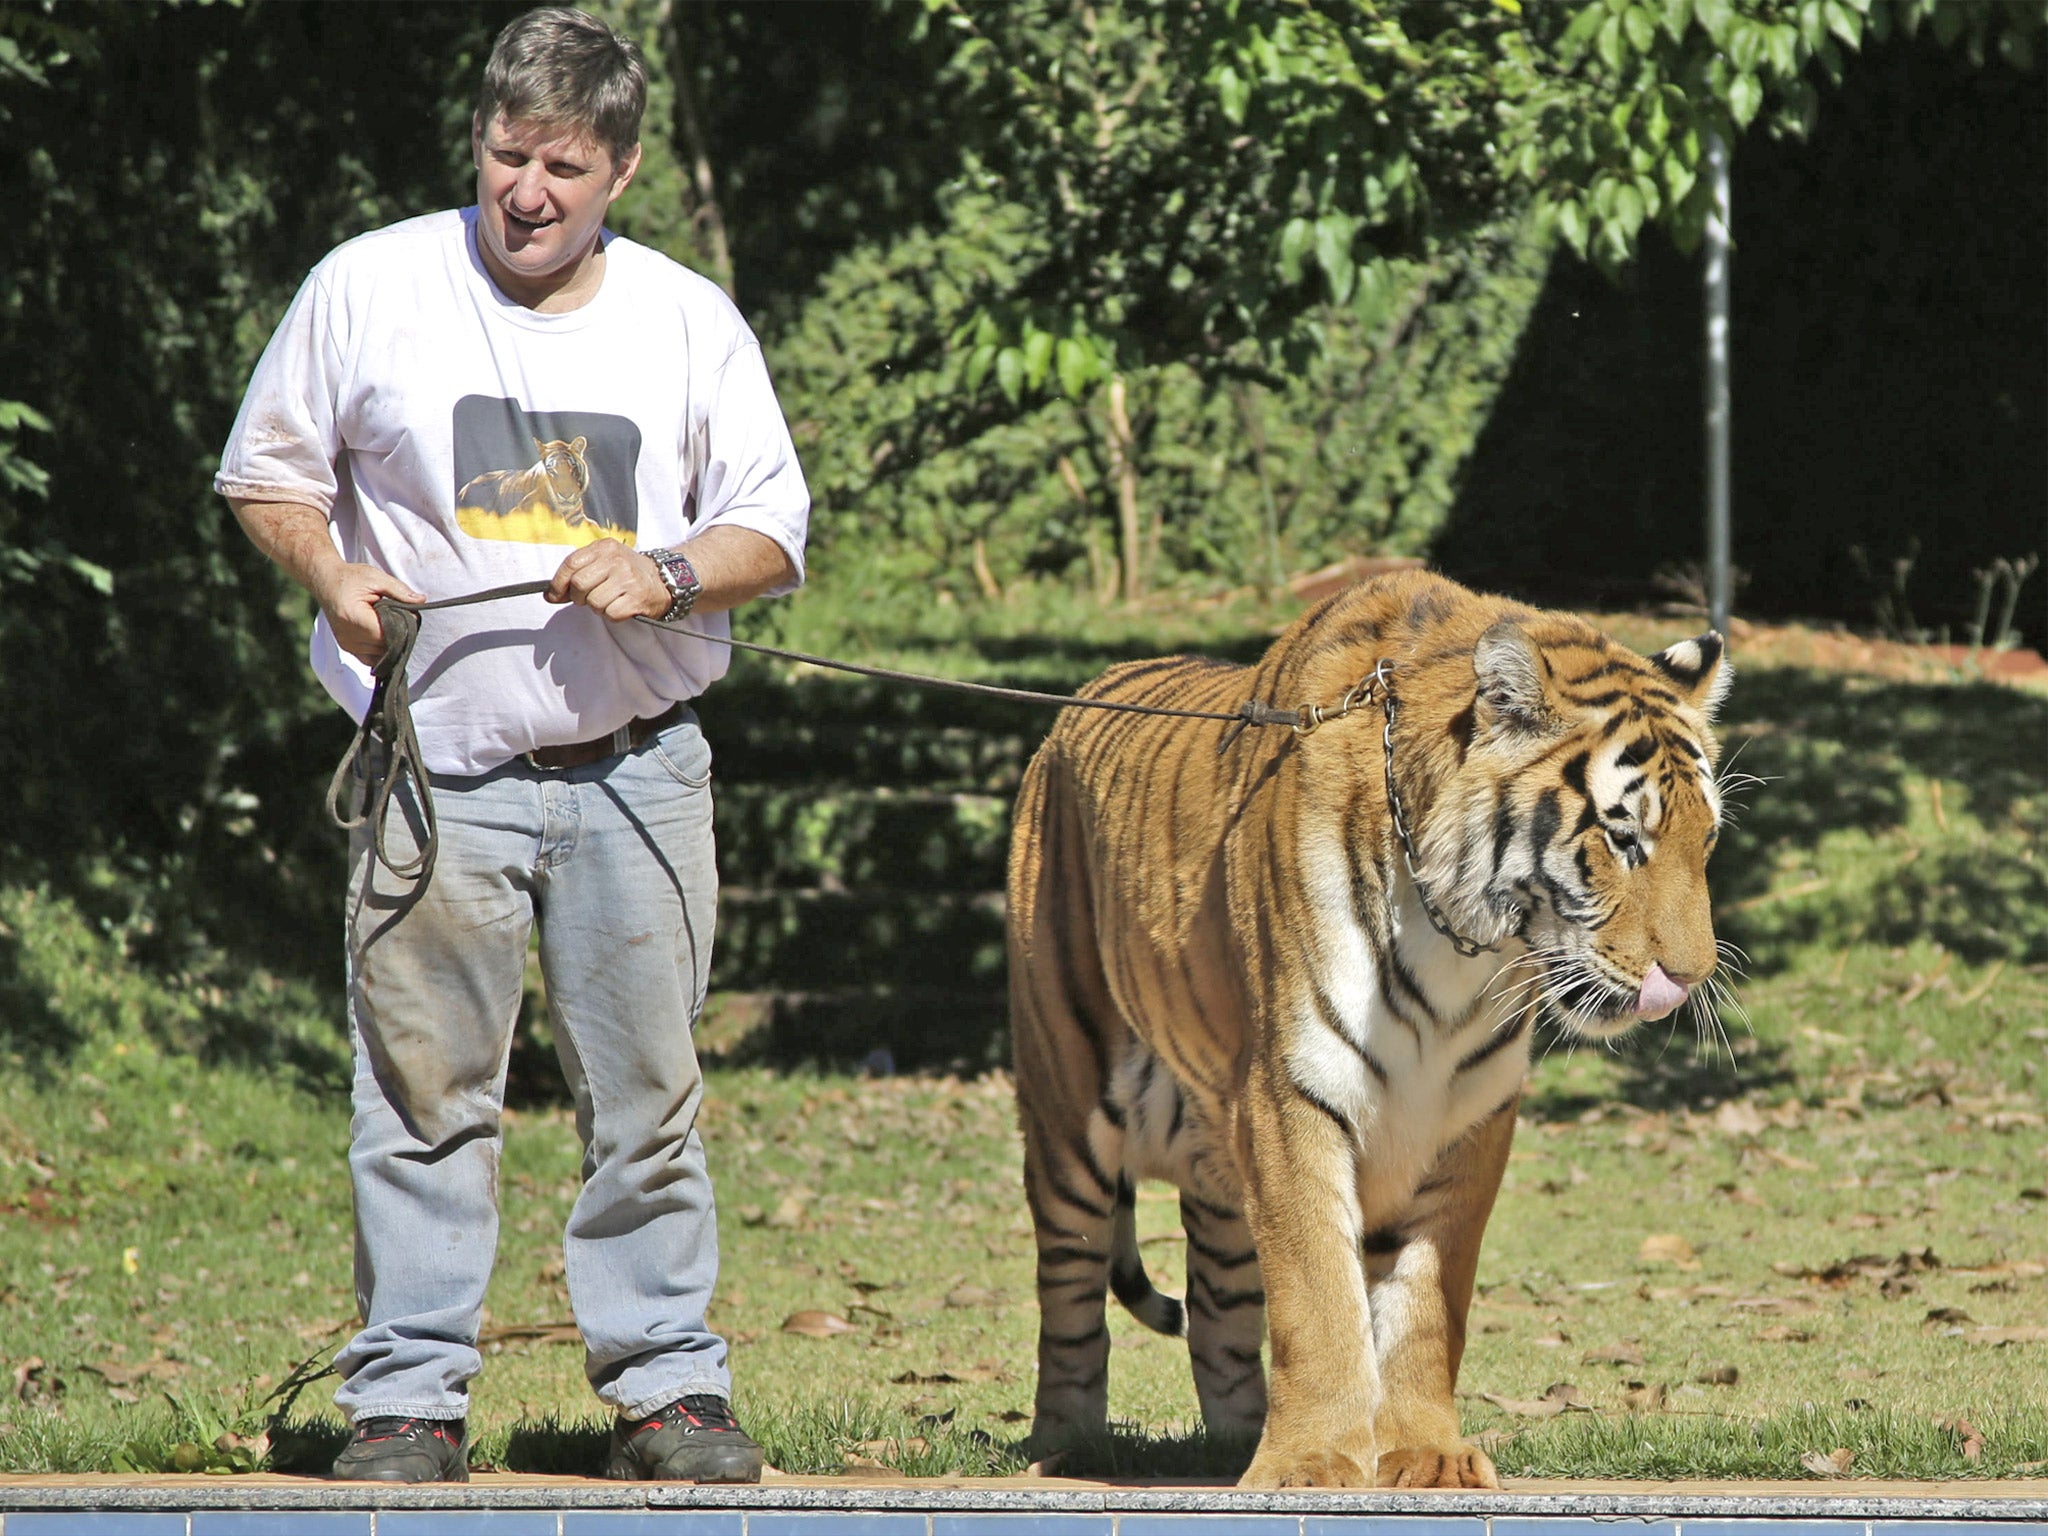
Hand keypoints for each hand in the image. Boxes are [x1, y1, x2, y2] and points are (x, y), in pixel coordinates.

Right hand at [314, 562, 426, 664]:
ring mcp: (346, 644)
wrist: (325, 581)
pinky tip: (385, 636)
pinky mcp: (347, 647)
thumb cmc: (350, 578)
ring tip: (389, 624)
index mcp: (354, 618)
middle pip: (385, 646)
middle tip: (402, 618)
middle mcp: (348, 636)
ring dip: (390, 644)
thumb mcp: (376, 578)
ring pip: (380, 654)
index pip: (386, 634)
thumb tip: (421, 600)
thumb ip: (400, 591)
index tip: (409, 616)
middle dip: (398, 635)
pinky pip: (371, 658)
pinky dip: (381, 650)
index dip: (402, 628)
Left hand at [546, 537, 668, 620]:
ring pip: (594, 602)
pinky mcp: (637, 598)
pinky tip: (621, 606)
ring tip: (610, 600)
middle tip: (588, 598)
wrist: (664, 580)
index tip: (554, 595)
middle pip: (580, 585)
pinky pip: (610, 614)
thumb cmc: (628, 572)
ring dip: (597, 607)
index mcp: (605, 548)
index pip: (571, 563)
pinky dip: (612, 615)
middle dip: (579, 597)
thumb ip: (577, 573)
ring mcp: (628, 579)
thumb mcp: (604, 561)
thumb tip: (550, 595)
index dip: (558, 583)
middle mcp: (617, 560)